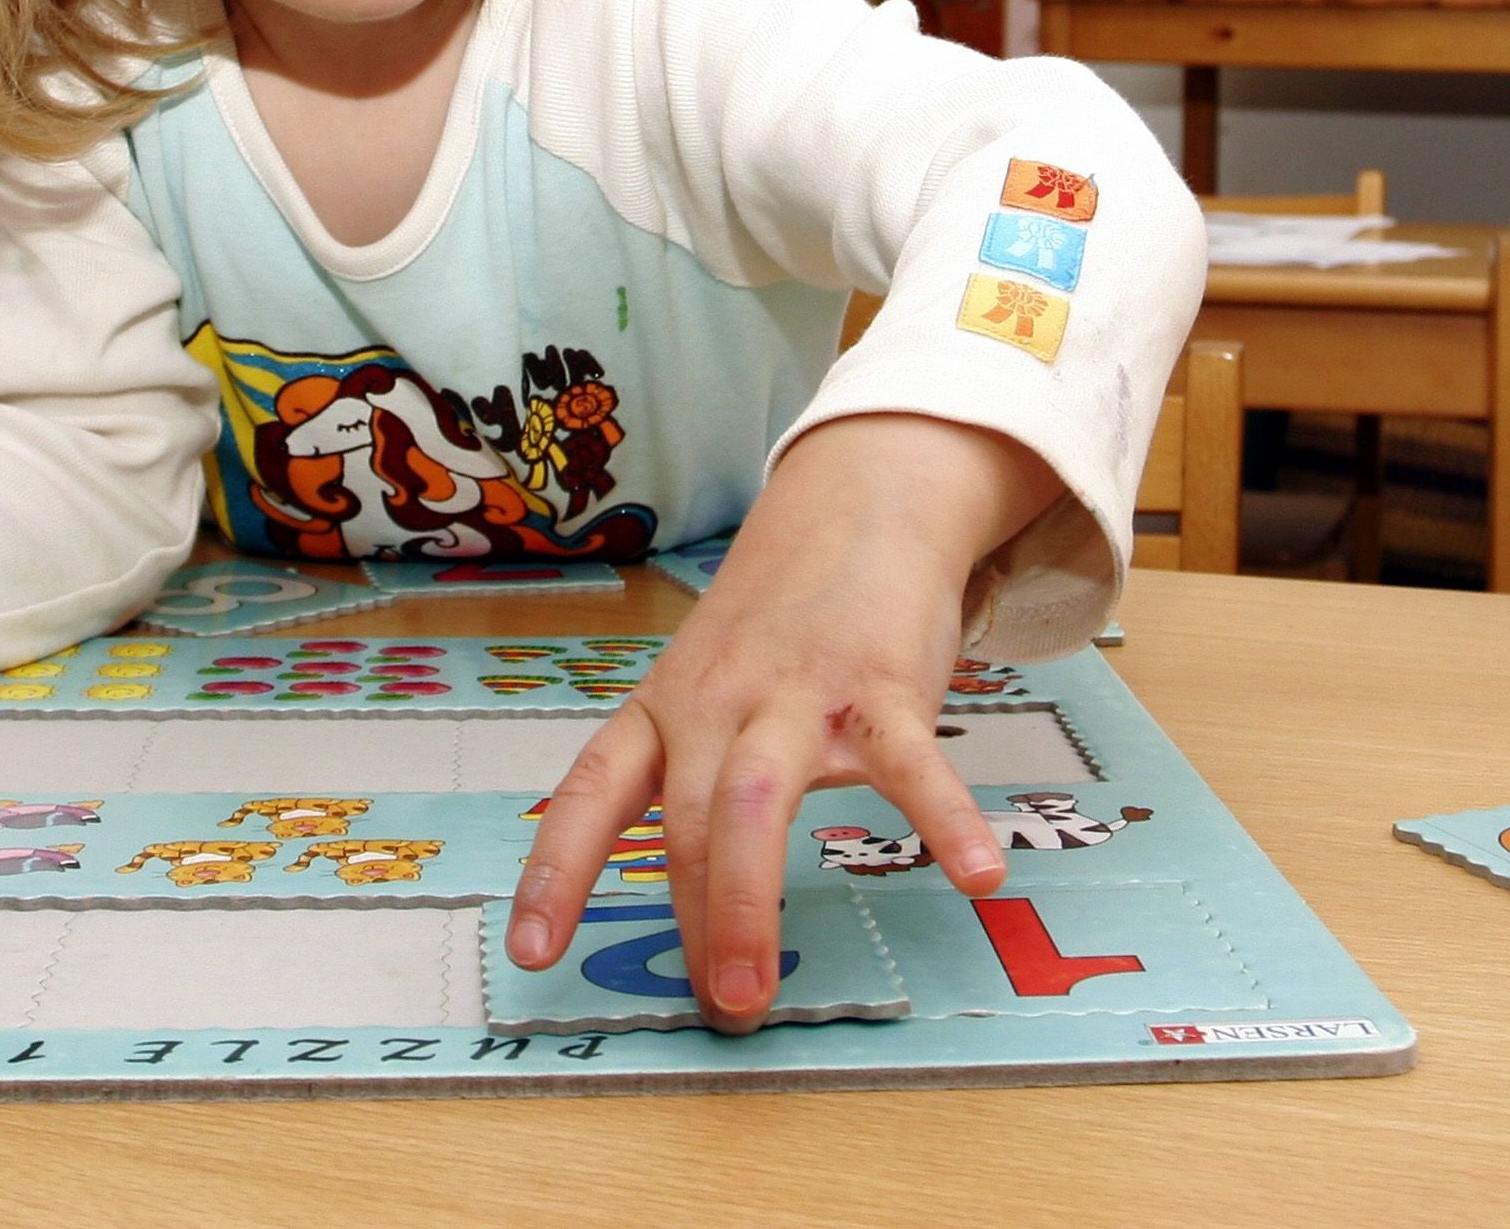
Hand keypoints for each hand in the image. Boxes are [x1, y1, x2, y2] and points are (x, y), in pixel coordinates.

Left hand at [508, 414, 1061, 1030]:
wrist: (858, 502)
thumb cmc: (778, 619)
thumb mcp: (708, 682)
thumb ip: (693, 772)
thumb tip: (687, 897)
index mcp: (666, 709)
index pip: (594, 792)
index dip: (557, 871)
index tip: (530, 951)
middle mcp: (719, 703)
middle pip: (687, 818)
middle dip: (694, 919)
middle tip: (717, 1007)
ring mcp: (798, 692)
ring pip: (756, 801)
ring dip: (749, 902)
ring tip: (756, 989)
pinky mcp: (882, 685)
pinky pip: (911, 764)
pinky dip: (945, 823)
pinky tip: (978, 877)